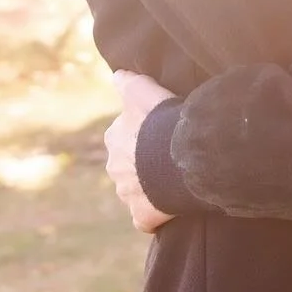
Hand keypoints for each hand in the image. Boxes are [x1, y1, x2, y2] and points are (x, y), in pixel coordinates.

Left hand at [105, 69, 176, 233]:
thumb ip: (127, 81)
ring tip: (174, 177)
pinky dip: (156, 214)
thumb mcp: (142, 90)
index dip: (143, 133)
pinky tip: (171, 205)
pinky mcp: (142, 216)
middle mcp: (114, 167)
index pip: (125, 136)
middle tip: (168, 155)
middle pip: (128, 165)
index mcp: (113, 139)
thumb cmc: (160, 120)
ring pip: (137, 190)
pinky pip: (147, 217)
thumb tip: (116, 74)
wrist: (177, 155)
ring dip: (151, 187)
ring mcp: (127, 195)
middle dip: (143, 163)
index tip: (160, 132)